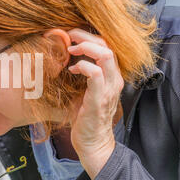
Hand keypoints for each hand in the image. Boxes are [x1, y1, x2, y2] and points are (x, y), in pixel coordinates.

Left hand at [66, 28, 123, 179]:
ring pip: (105, 56)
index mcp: (111, 77)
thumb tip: (65, 60)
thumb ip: (83, 75)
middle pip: (107, 46)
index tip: (72, 37)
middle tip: (69, 36)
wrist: (93, 143)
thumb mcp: (85, 91)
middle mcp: (114, 80)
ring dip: (86, 48)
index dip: (90, 37)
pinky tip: (73, 70)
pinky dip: (83, 66)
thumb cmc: (86, 117)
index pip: (107, 46)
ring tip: (71, 49)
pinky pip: (95, 74)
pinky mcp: (99, 99)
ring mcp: (109, 89)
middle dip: (86, 36)